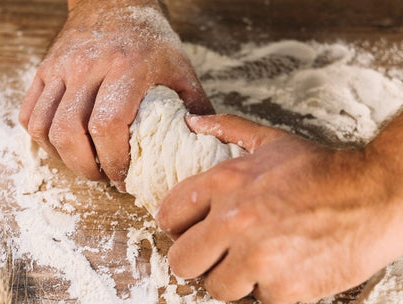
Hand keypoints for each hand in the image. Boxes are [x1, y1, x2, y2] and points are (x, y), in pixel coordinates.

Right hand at [18, 0, 212, 188]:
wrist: (114, 2)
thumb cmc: (150, 40)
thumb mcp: (181, 69)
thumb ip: (196, 108)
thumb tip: (202, 146)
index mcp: (126, 67)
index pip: (107, 125)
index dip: (114, 161)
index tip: (125, 176)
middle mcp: (87, 66)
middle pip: (69, 133)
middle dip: (86, 168)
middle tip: (104, 176)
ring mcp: (60, 67)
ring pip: (43, 127)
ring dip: (63, 157)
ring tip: (85, 163)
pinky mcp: (43, 69)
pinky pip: (28, 113)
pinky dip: (41, 139)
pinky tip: (65, 144)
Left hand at [156, 114, 402, 302]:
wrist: (375, 194)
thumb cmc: (320, 169)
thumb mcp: (271, 141)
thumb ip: (228, 129)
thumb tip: (193, 122)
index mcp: (224, 183)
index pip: (168, 215)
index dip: (176, 226)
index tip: (190, 230)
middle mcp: (234, 221)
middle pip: (182, 261)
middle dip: (196, 260)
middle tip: (216, 253)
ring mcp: (259, 258)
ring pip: (217, 287)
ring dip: (233, 277)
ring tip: (254, 260)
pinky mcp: (285, 288)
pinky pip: (258, 299)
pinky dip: (268, 288)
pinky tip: (284, 266)